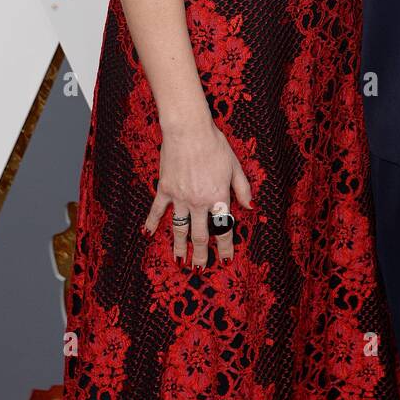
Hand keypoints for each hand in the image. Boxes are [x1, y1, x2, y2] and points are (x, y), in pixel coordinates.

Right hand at [144, 117, 251, 266]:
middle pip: (200, 235)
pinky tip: (148, 234)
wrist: (188, 130)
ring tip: (179, 261)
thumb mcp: (235, 166)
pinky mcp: (165, 189)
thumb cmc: (215, 145)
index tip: (226, 260)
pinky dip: (152, 223)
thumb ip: (243, 188)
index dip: (225, 247)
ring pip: (180, 229)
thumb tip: (250, 207)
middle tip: (200, 269)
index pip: (223, 228)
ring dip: (179, 247)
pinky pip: (158, 210)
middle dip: (201, 255)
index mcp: (219, 197)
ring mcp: (180, 197)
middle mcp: (199, 202)